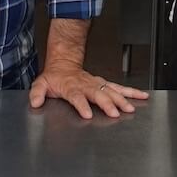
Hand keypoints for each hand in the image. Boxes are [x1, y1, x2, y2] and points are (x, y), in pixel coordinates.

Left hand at [29, 64, 148, 118]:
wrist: (64, 63)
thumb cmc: (55, 77)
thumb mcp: (41, 83)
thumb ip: (37, 93)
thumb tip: (35, 101)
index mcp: (71, 86)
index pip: (77, 96)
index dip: (82, 104)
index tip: (87, 113)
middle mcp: (86, 85)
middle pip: (98, 94)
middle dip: (107, 103)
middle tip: (114, 113)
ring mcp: (97, 83)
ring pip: (111, 90)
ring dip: (122, 99)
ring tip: (130, 108)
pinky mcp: (104, 83)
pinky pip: (119, 87)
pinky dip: (132, 92)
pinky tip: (142, 96)